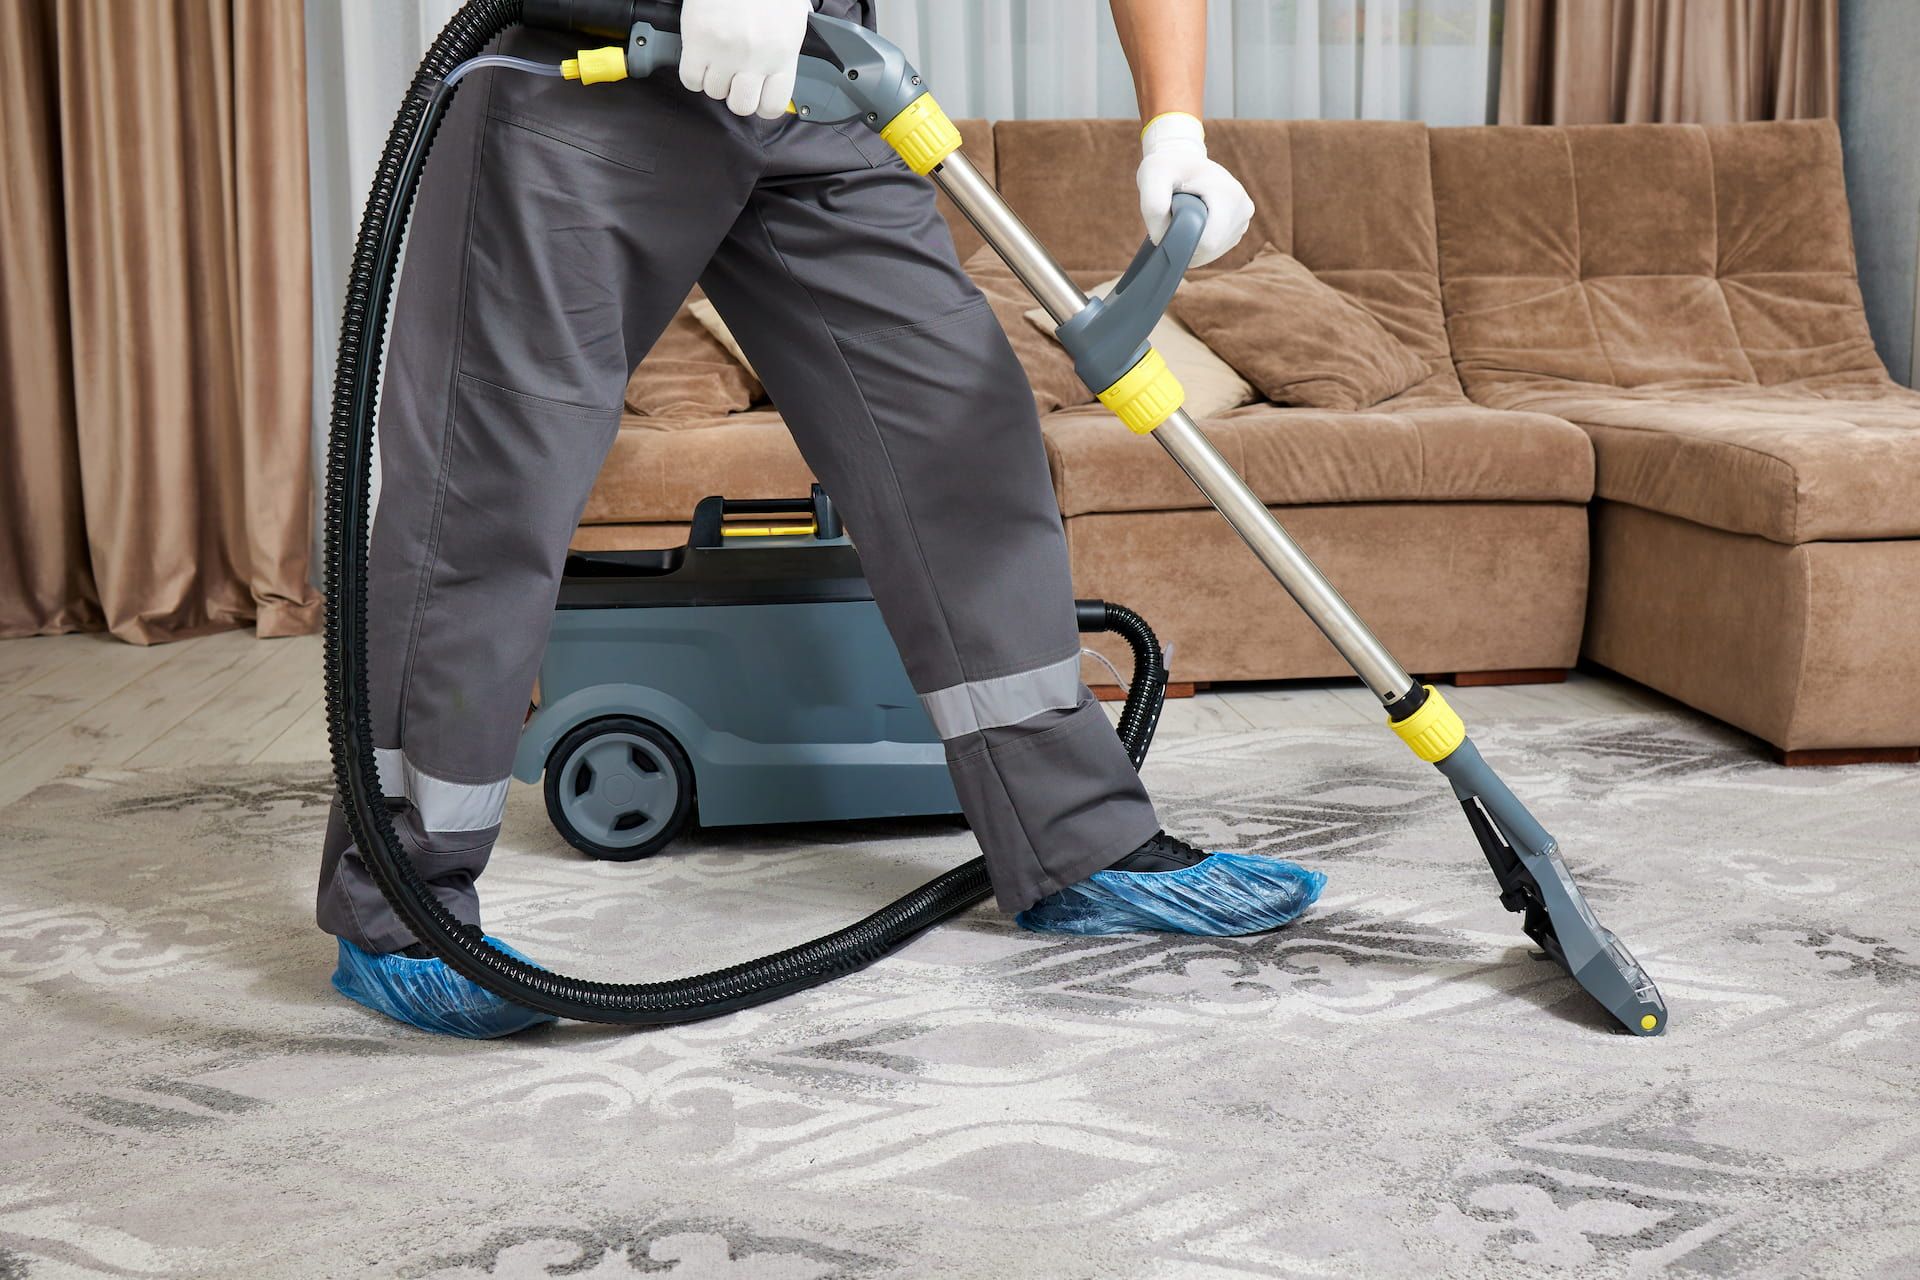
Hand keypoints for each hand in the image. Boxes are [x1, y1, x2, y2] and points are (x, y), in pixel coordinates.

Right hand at [679, 0, 812, 119]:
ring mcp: (726, 52)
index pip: (772, 106)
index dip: (760, 104)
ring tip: (715, 58)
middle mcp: (756, 59)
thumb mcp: (790, 20)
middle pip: (741, 106)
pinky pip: (690, 79)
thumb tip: (774, 76)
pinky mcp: (698, 41)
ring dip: (713, 79)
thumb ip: (783, 51)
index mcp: (782, 55)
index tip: (754, 95)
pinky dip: (692, 73)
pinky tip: (698, 58)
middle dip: (735, 94)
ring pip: (714, 92)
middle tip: (732, 76)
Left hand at [1136, 112, 1254, 267]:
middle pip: (1210, 250)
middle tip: (1171, 218)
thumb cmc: (1166, 166)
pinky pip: (1216, 249)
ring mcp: (1244, 219)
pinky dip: (1198, 243)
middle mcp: (1243, 208)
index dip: (1181, 242)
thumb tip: (1163, 239)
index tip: (1167, 222)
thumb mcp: (1152, 176)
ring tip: (1183, 217)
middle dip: (1185, 243)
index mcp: (1229, 195)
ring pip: (1213, 252)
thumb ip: (1153, 206)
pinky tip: (1192, 223)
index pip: (1207, 242)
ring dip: (1191, 244)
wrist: (1181, 159)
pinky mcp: (1239, 226)